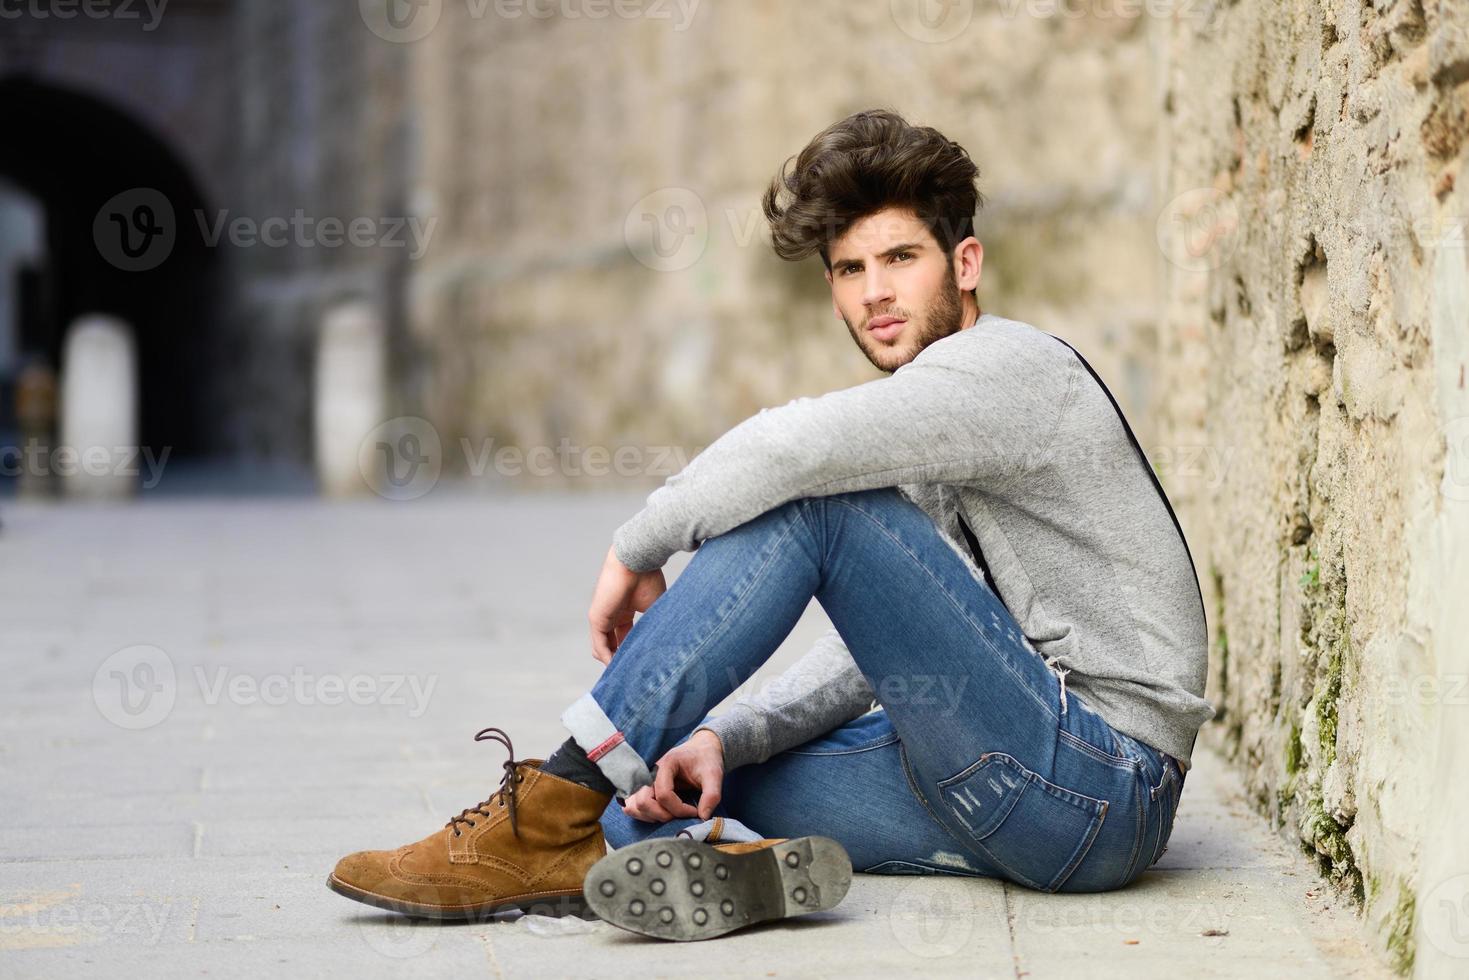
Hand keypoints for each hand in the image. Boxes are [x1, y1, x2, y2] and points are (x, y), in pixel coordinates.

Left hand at [587, 544, 665, 664]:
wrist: (637, 561)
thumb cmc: (648, 578)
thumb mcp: (655, 607)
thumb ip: (653, 627)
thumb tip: (665, 648)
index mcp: (626, 611)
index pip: (626, 637)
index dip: (632, 651)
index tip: (642, 665)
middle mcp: (612, 615)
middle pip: (613, 644)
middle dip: (622, 660)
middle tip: (633, 677)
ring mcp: (603, 617)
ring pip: (604, 647)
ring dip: (615, 662)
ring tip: (628, 675)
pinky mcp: (596, 618)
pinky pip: (600, 644)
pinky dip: (609, 658)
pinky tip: (620, 667)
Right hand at [621, 729, 724, 821]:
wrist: (702, 749)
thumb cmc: (706, 759)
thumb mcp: (714, 774)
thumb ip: (711, 795)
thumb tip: (703, 817)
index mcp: (667, 764)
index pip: (663, 794)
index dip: (679, 809)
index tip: (695, 811)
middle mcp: (651, 773)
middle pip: (644, 802)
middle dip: (663, 815)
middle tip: (681, 816)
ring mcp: (646, 781)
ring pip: (634, 806)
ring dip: (652, 816)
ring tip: (672, 815)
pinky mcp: (645, 788)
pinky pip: (634, 805)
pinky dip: (645, 815)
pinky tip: (662, 814)